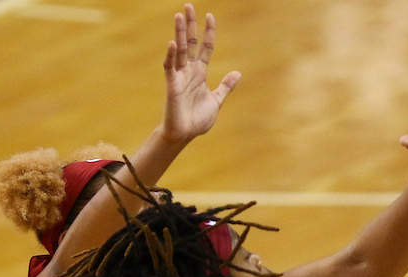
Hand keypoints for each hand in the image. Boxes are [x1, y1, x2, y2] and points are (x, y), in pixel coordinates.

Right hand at [162, 5, 240, 143]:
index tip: (210, 16)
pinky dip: (171, 55)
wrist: (186, 134)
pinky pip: (170, 67)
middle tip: (189, 6)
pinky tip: (173, 43)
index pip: (205, 48)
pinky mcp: (171, 84)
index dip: (208, 32)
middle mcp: (189, 71)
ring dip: (179, 33)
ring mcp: (180, 76)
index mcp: (200, 73)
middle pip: (190, 43)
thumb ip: (225, 86)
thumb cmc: (198, 119)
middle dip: (190, 25)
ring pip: (180, 50)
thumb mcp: (216, 100)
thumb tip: (237, 73)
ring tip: (179, 15)